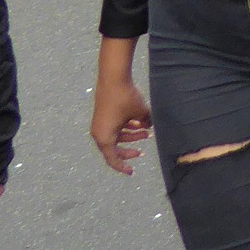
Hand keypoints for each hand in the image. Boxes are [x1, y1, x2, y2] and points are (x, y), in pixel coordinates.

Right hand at [89, 57, 150, 174]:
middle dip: (129, 150)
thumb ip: (146, 124)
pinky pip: (115, 127)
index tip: (132, 172)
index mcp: (104, 138)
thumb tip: (150, 127)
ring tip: (147, 132)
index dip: (123, 166)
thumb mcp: (140, 113)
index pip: (113, 159)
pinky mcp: (103, 115)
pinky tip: (140, 122)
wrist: (113, 77)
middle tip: (142, 152)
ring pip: (117, 136)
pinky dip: (126, 127)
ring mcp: (100, 124)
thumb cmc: (125, 98)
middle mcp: (99, 133)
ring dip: (131, 136)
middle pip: (115, 149)